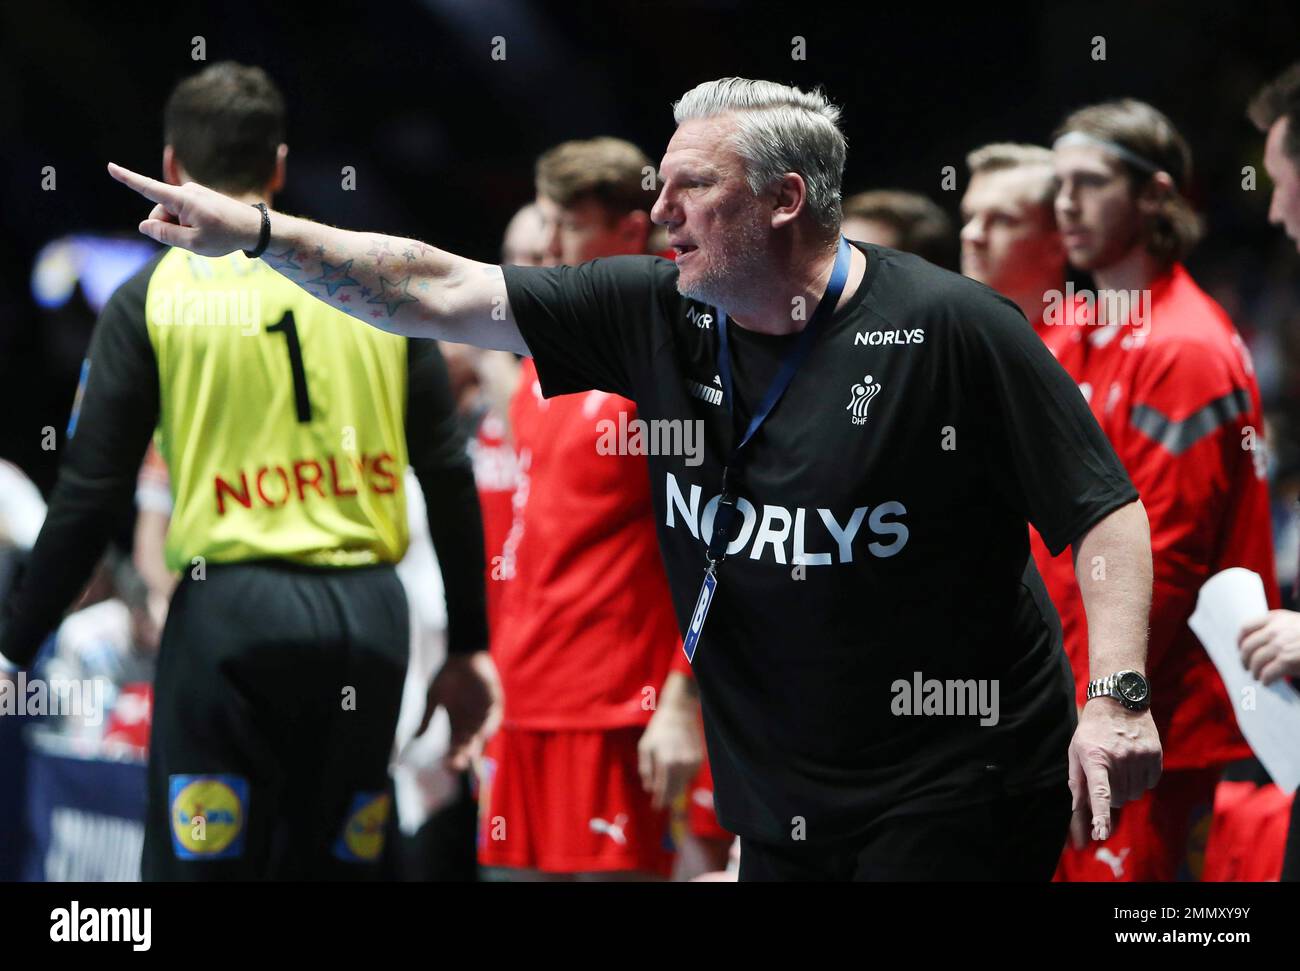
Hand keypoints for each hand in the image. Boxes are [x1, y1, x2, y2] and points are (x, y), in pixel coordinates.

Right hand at [107, 162, 262, 255]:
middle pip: (160, 213)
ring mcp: (194, 193)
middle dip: (168, 228)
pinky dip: (190, 225)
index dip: (127, 178)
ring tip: (205, 234)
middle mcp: (186, 191)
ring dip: (181, 228)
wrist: (255, 228)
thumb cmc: (226, 236)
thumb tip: (144, 226)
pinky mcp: (200, 198)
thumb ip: (165, 235)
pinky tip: (208, 231)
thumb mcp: (193, 243)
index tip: (110, 166)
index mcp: (182, 199)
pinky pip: (184, 214)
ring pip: (173, 215)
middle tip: (194, 239)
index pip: (148, 189)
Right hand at [416, 650, 501, 771]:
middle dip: (466, 756)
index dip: (453, 757)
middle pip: (470, 745)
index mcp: (458, 725)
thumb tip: (414, 739)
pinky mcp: (495, 702)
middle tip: (459, 765)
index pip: (456, 748)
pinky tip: (485, 733)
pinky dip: (490, 725)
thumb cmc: (446, 677)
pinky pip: (495, 717)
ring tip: (472, 755)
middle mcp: (472, 723)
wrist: (461, 655)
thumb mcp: (433, 698)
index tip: (446, 766)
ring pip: (483, 734)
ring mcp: (484, 713)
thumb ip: (426, 718)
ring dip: (478, 744)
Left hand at [637, 702, 703, 811]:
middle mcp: (681, 765)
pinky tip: (677, 770)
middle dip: (668, 797)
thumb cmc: (658, 730)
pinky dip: (683, 777)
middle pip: (675, 790)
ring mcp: (692, 763)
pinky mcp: (699, 760)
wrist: (680, 713)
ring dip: (676, 787)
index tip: (656, 807)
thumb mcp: (645, 747)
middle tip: (661, 803)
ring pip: (684, 784)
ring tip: (668, 786)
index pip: (663, 789)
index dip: (659, 800)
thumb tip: (649, 789)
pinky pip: (690, 775)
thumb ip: (646, 770)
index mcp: (666, 762)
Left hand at [1067, 698, 1161, 847]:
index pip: (1099, 792)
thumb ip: (1077, 781)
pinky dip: (1142, 781)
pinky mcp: (1154, 755)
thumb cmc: (1093, 731)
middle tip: (1107, 775)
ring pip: (1135, 794)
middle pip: (1119, 799)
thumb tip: (1076, 809)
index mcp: (1095, 757)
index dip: (1100, 815)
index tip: (1100, 833)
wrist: (1119, 701)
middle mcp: (1118, 758)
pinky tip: (1134, 763)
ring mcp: (1139, 756)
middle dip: (1111, 795)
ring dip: (1127, 788)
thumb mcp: (1077, 750)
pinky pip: (1150, 784)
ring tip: (1120, 766)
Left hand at [1239, 609, 1299, 684]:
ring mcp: (1280, 644)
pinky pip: (1267, 672)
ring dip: (1254, 671)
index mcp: (1275, 618)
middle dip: (1244, 659)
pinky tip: (1267, 682)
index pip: (1246, 627)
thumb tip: (1259, 645)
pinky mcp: (1287, 660)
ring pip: (1255, 660)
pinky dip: (1265, 679)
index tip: (1240, 649)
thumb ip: (1277, 629)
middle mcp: (1275, 629)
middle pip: (1247, 646)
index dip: (1239, 640)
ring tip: (1257, 676)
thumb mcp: (1293, 624)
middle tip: (1247, 667)